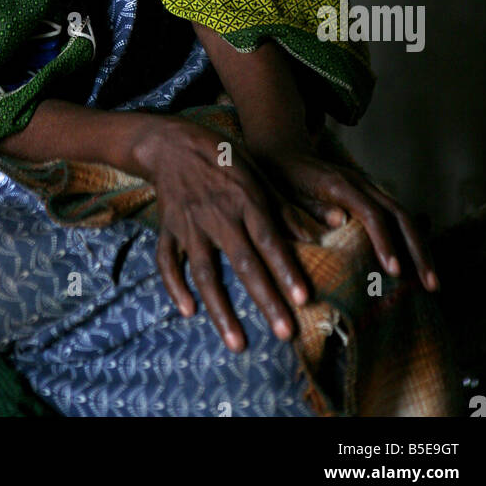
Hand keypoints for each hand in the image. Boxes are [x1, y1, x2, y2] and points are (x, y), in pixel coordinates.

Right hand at [128, 115, 310, 352]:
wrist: (172, 142)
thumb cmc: (223, 159)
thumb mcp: (258, 174)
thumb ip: (285, 208)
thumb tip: (317, 237)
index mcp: (245, 200)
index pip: (270, 240)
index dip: (286, 270)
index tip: (303, 298)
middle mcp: (219, 215)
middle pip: (243, 263)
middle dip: (265, 299)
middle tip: (284, 333)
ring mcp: (190, 225)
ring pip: (204, 271)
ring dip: (221, 309)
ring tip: (237, 343)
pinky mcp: (168, 229)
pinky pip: (168, 262)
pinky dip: (175, 287)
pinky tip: (188, 312)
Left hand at [247, 140, 439, 293]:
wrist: (284, 149)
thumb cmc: (281, 176)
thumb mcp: (287, 191)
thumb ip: (311, 206)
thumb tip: (340, 221)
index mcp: (340, 185)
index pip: (372, 214)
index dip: (384, 242)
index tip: (394, 270)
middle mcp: (361, 183)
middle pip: (399, 215)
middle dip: (418, 250)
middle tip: (430, 284)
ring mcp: (369, 188)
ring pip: (405, 216)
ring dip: (421, 248)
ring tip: (431, 283)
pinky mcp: (370, 195)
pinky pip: (398, 218)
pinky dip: (412, 241)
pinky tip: (420, 265)